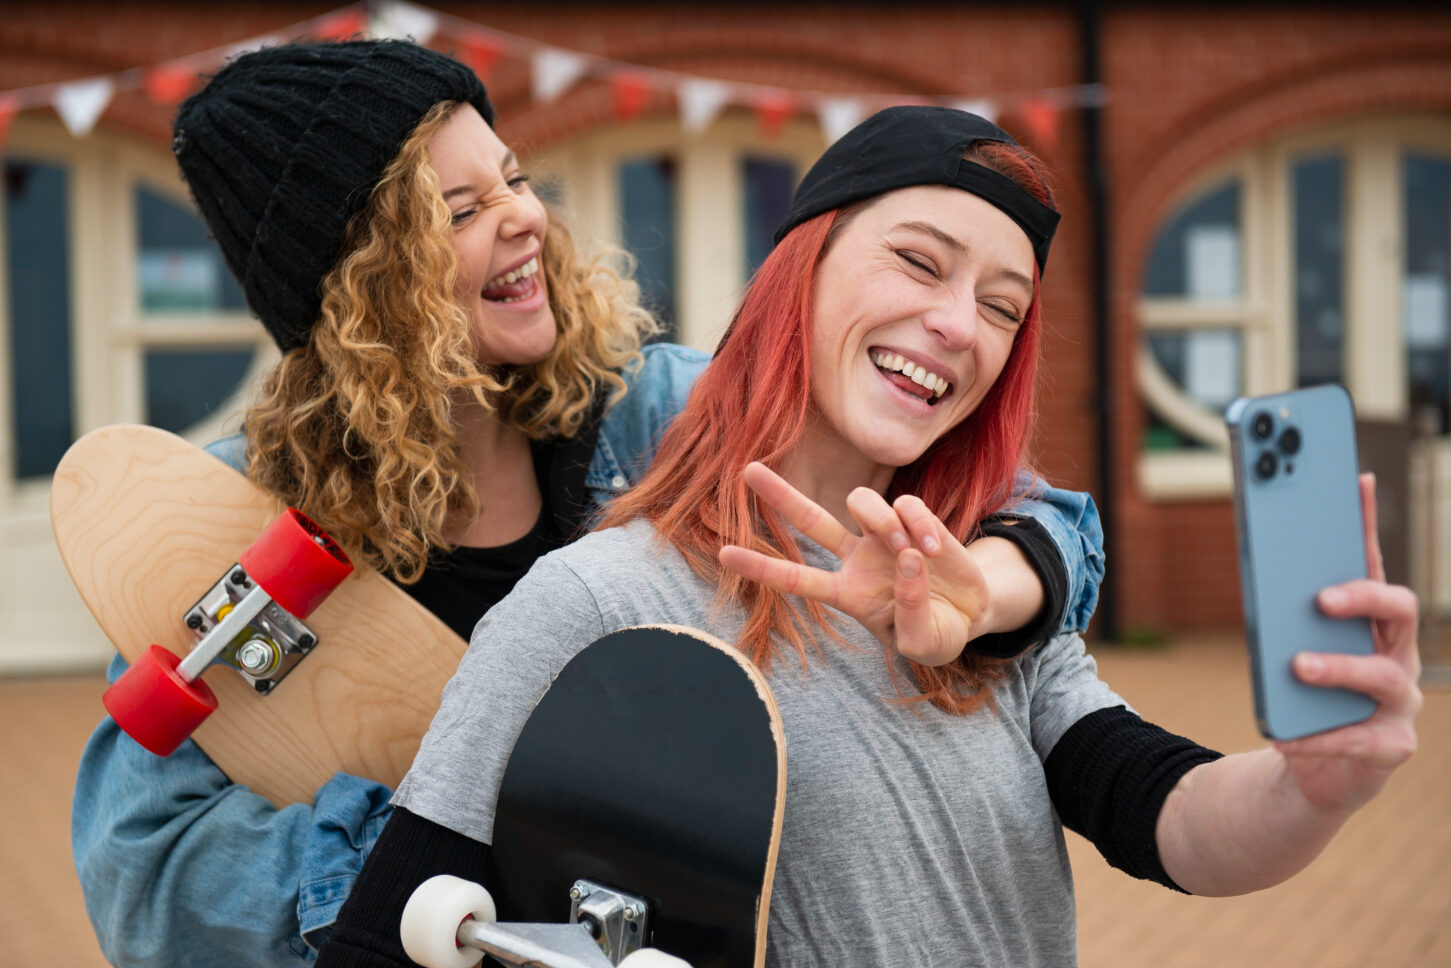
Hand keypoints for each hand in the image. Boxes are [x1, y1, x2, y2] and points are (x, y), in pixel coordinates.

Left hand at [717, 462, 987, 665]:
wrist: (970, 615)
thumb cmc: (936, 633)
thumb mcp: (923, 644)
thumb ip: (911, 613)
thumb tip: (908, 560)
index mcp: (846, 593)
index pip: (795, 579)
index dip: (761, 566)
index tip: (723, 554)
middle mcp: (857, 558)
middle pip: (811, 520)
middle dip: (781, 495)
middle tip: (749, 470)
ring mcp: (884, 535)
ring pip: (860, 501)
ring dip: (882, 522)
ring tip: (909, 553)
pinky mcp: (916, 520)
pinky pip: (906, 504)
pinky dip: (920, 523)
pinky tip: (936, 549)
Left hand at [1274, 473, 1422, 813]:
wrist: (1317, 768)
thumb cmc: (1304, 698)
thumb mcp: (1290, 652)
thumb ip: (1284, 618)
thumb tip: (1262, 569)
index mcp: (1372, 623)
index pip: (1372, 563)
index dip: (1367, 523)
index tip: (1355, 481)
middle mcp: (1397, 654)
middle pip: (1399, 610)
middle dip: (1362, 598)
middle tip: (1320, 599)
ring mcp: (1401, 701)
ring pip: (1383, 675)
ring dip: (1339, 668)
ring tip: (1298, 668)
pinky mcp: (1392, 745)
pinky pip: (1362, 740)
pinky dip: (1322, 738)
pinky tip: (1288, 738)